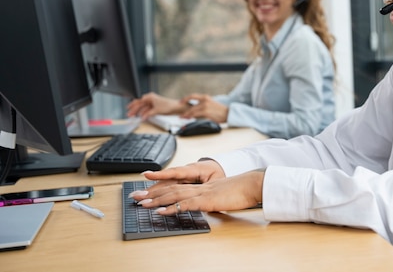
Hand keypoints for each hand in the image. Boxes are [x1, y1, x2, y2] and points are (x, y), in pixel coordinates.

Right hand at [126, 92, 185, 119]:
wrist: (176, 107)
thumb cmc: (168, 106)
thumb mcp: (156, 110)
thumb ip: (148, 114)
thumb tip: (142, 117)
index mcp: (150, 97)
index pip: (138, 101)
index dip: (132, 105)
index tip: (128, 108)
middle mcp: (151, 99)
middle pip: (140, 104)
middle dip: (135, 110)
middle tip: (129, 114)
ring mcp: (153, 103)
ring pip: (144, 108)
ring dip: (139, 112)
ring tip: (135, 117)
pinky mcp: (156, 107)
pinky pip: (148, 110)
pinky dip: (145, 113)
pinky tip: (142, 117)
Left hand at [129, 162, 263, 214]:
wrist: (252, 185)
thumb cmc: (241, 191)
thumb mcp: (222, 195)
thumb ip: (210, 199)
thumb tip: (203, 205)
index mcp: (202, 185)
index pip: (177, 184)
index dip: (160, 186)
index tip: (146, 189)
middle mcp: (199, 186)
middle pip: (171, 188)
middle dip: (151, 193)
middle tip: (135, 196)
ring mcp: (202, 192)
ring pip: (174, 194)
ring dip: (156, 200)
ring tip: (142, 204)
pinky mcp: (207, 200)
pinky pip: (186, 204)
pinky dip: (172, 208)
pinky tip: (161, 212)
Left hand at [180, 93, 228, 122]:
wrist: (228, 113)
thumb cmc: (220, 110)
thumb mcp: (210, 104)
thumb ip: (202, 105)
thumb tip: (195, 110)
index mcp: (205, 97)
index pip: (192, 96)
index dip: (185, 99)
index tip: (180, 102)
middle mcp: (204, 100)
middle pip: (191, 105)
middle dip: (184, 111)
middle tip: (180, 115)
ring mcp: (205, 106)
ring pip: (192, 110)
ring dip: (186, 115)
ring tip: (182, 118)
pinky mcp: (206, 112)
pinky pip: (196, 114)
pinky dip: (191, 117)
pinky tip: (188, 119)